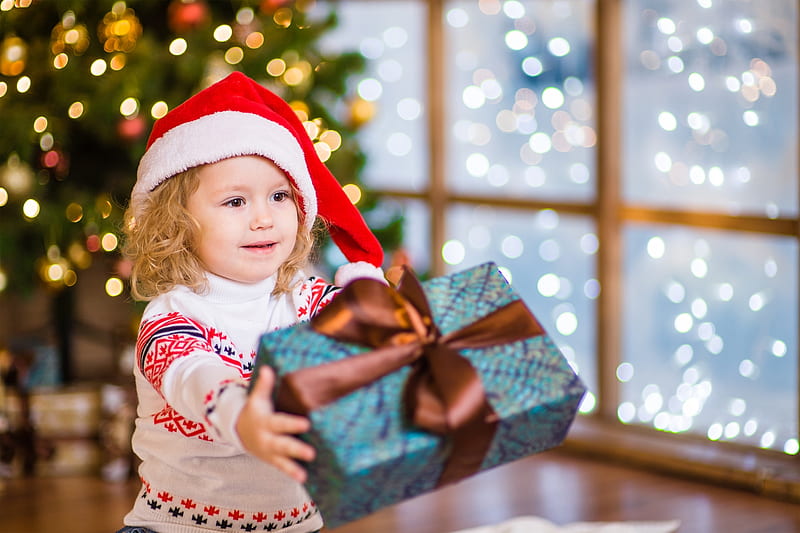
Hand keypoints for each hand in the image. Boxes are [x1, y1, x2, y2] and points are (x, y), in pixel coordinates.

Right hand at [236, 366, 315, 482]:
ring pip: (281, 460)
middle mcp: (267, 439)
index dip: (293, 424)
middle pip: (282, 445)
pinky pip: (281, 468)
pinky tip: (304, 479)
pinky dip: (291, 473)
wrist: (238, 430)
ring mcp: (269, 452)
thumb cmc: (255, 411)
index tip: (307, 424)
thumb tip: (267, 368)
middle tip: (311, 453)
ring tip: (303, 475)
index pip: (280, 423)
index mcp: (266, 422)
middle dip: (296, 450)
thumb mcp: (256, 398)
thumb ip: (264, 385)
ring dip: (293, 467)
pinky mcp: (271, 460)